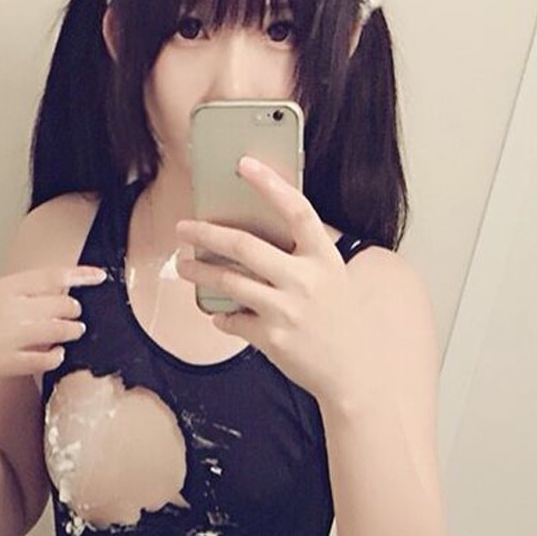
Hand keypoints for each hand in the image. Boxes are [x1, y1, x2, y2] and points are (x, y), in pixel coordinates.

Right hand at [0, 265, 106, 395]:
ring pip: (58, 330)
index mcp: (4, 288)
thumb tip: (63, 289)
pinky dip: (57, 355)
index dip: (80, 276)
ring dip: (72, 331)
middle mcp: (8, 309)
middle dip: (75, 311)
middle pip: (61, 305)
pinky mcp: (7, 363)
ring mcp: (8, 337)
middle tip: (75, 316)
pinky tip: (57, 353)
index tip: (101, 276)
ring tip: (74, 332)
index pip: (52, 277)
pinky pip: (46, 358)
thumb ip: (25, 291)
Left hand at [176, 158, 369, 408]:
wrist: (352, 370)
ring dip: (198, 273)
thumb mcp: (331, 277)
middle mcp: (305, 279)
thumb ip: (303, 254)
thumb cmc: (338, 320)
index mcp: (324, 257)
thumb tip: (261, 232)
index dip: (270, 184)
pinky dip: (220, 317)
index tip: (245, 165)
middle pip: (244, 245)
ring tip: (184, 267)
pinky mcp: (271, 338)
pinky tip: (218, 315)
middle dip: (206, 234)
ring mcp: (287, 309)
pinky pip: (231, 320)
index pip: (297, 210)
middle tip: (184, 229)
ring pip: (228, 281)